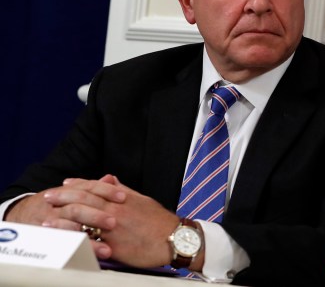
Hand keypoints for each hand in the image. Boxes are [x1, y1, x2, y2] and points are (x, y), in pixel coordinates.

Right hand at [5, 175, 125, 258]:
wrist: (23, 214)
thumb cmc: (56, 203)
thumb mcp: (71, 192)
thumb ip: (92, 188)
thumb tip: (111, 178)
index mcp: (68, 191)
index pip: (88, 188)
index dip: (105, 190)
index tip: (123, 196)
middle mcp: (57, 206)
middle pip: (77, 208)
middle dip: (96, 215)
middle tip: (114, 222)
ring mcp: (50, 222)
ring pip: (68, 228)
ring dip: (87, 238)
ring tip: (106, 248)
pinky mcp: (47, 239)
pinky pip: (62, 246)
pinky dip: (76, 251)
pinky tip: (90, 256)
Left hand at [52, 175, 182, 267]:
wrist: (175, 239)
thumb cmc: (160, 221)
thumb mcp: (142, 200)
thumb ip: (123, 190)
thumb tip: (110, 180)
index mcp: (122, 199)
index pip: (94, 187)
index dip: (77, 185)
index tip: (64, 184)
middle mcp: (115, 211)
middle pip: (83, 201)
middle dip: (63, 198)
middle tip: (48, 198)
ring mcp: (113, 229)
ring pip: (82, 220)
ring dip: (62, 220)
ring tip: (47, 220)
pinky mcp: (114, 247)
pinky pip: (90, 242)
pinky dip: (74, 240)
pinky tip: (63, 240)